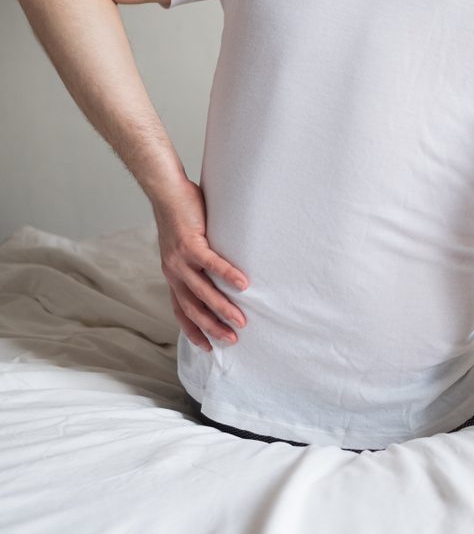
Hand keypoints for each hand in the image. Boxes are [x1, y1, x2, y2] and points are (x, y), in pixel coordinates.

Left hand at [153, 178, 248, 351]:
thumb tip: (220, 268)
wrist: (166, 192)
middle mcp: (173, 272)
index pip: (180, 310)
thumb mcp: (185, 245)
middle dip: (212, 327)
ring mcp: (180, 260)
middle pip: (192, 308)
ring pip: (202, 292)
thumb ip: (198, 260)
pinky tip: (243, 285)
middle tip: (232, 340)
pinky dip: (228, 275)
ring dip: (222, 308)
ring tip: (240, 321)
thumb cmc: (181, 214)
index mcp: (172, 275)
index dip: (192, 330)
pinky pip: (212, 264)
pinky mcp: (190, 244)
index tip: (207, 346)